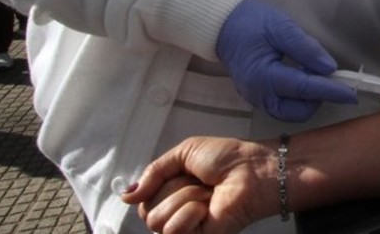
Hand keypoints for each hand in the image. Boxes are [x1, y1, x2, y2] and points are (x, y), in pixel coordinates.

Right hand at [123, 136, 272, 233]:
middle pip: (146, 211)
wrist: (253, 168)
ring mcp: (187, 228)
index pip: (141, 202)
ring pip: (157, 221)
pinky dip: (189, 213)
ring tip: (208, 194)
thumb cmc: (226, 158)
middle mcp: (176, 213)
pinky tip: (208, 207)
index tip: (181, 174)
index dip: (154, 186)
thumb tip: (125, 196)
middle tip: (200, 182)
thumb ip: (153, 173)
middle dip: (173, 189)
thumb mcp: (183, 154)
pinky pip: (173, 231)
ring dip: (184, 199)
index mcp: (171, 194)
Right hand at [216, 0, 355, 121]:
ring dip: (309, 100)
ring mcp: (256, 99)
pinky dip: (298, 99)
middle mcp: (259, 94)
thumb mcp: (281, 27)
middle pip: (298, 111)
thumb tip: (329, 68)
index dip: (330, 91)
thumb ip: (305, 48)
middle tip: (328, 76)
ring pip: (291, 113)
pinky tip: (302, 78)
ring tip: (313, 74)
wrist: (223, 25)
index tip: (351, 93)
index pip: (304, 88)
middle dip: (318, 98)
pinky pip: (283, 107)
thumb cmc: (252, 22)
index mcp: (263, 76)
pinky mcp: (258, 98)